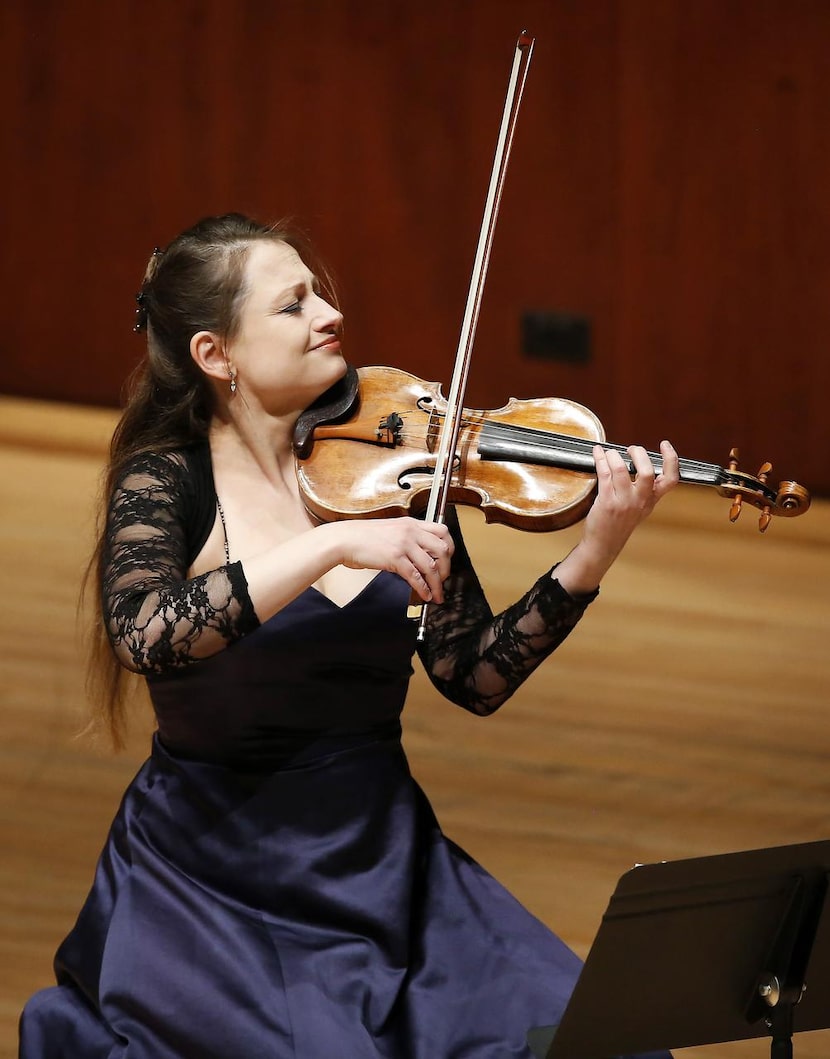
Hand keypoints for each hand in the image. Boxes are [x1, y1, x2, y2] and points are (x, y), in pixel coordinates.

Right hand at [336, 516, 453, 602]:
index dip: (450, 548)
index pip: (443, 531)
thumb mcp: (391, 531)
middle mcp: (411, 531)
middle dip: (446, 568)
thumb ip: (408, 539)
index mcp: (411, 523)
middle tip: (443, 579)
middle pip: (443, 549)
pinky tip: (424, 595)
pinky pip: (415, 576)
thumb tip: (421, 557)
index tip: (447, 560)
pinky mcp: (395, 558)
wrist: (344, 539)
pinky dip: (423, 589)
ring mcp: (403, 544)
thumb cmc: (363, 536)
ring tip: (437, 594)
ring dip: (437, 584)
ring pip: (431, 566)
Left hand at [555, 440, 678, 595]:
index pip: (670, 479)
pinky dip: (600, 459)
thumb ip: (644, 490)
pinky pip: (604, 474)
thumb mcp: (640, 509)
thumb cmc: (619, 525)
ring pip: (621, 469)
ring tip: (609, 453)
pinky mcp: (607, 502)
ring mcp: (623, 502)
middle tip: (631, 449)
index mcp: (651, 501)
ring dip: (613, 455)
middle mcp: (640, 501)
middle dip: (639, 454)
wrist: (604, 545)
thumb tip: (640, 463)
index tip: (665, 445)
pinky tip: (597, 453)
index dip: (671, 459)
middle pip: (648, 471)